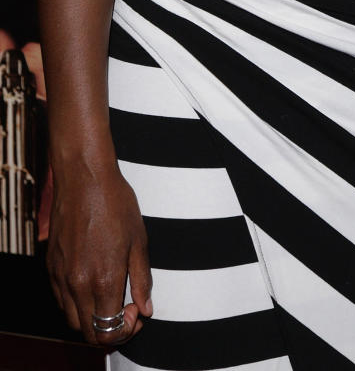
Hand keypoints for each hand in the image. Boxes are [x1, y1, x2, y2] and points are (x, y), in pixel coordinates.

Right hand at [47, 159, 152, 347]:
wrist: (84, 178)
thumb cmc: (116, 204)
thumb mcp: (139, 241)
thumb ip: (141, 279)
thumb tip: (146, 309)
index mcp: (103, 280)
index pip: (109, 331)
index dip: (126, 329)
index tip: (136, 310)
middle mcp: (78, 284)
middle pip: (89, 333)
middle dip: (110, 329)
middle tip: (126, 307)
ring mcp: (61, 277)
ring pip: (73, 319)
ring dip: (92, 318)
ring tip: (110, 296)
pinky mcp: (51, 268)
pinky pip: (61, 300)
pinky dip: (77, 303)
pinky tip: (93, 282)